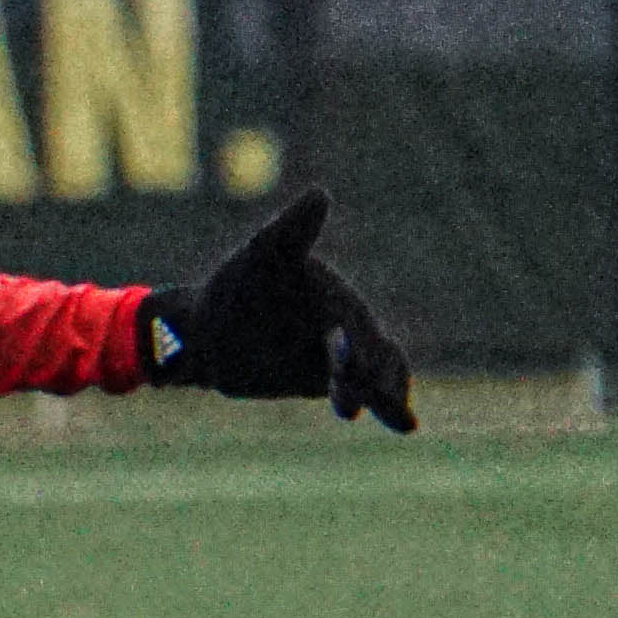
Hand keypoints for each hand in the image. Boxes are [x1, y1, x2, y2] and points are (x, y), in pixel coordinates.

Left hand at [138, 191, 412, 431]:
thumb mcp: (261, 256)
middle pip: (374, 356)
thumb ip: (292, 230)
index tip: (342, 352)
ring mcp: (340, 357)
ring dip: (384, 395)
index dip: (354, 341)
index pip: (354, 324)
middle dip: (370, 375)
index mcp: (336, 297)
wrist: (208, 331)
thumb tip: (320, 193)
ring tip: (385, 415)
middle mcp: (347, 326)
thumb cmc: (235, 286)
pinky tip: (409, 424)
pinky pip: (363, 393)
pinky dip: (388, 406)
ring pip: (378, 376)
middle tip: (351, 391)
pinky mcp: (326, 381)